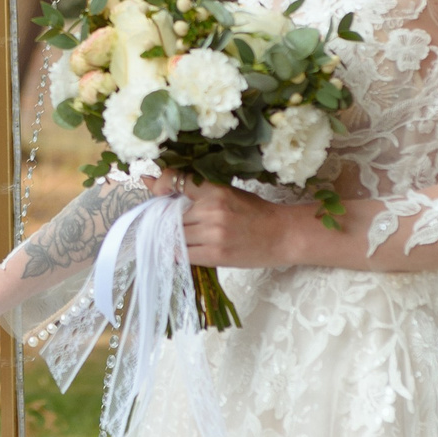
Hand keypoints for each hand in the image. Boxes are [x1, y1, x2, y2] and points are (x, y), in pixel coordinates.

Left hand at [145, 174, 301, 269]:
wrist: (282, 235)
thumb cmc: (255, 213)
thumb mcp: (229, 193)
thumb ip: (199, 191)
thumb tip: (157, 182)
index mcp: (217, 191)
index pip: (178, 181)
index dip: (161, 184)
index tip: (154, 187)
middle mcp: (213, 211)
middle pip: (172, 214)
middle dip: (166, 217)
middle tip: (167, 219)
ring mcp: (213, 234)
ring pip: (175, 235)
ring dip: (171, 236)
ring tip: (178, 235)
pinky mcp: (216, 255)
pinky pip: (184, 254)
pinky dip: (178, 252)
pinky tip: (182, 249)